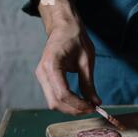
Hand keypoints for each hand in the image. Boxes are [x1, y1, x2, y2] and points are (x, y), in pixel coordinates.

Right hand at [35, 0, 100, 114]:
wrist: (63, 27)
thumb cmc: (76, 39)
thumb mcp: (87, 61)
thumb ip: (89, 84)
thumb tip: (96, 103)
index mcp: (52, 65)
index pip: (63, 93)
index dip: (79, 104)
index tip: (93, 107)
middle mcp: (42, 72)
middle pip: (56, 102)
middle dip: (74, 109)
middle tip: (91, 109)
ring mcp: (41, 76)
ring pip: (53, 102)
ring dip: (70, 108)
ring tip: (87, 105)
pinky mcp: (44, 78)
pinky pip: (53, 96)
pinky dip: (66, 102)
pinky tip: (79, 101)